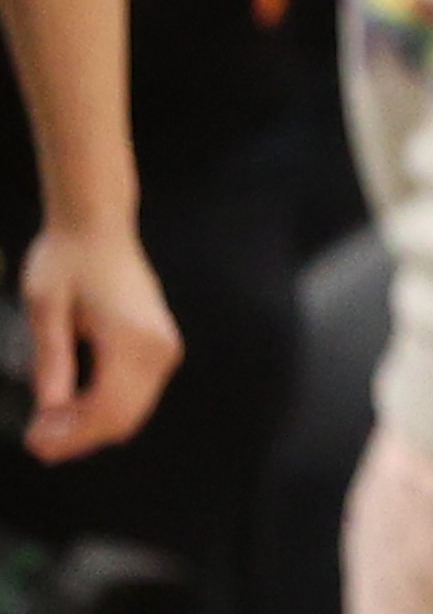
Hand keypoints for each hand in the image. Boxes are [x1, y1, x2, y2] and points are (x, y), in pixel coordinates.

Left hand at [19, 221, 175, 460]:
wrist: (98, 226)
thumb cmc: (67, 259)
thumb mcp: (45, 308)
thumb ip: (51, 360)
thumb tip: (51, 410)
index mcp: (132, 338)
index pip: (107, 409)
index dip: (70, 436)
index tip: (33, 442)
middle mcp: (158, 347)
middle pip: (124, 418)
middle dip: (78, 437)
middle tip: (35, 438)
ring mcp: (164, 346)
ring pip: (132, 411)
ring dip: (91, 425)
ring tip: (49, 422)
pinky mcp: (159, 344)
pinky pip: (137, 394)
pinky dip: (105, 409)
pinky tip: (73, 403)